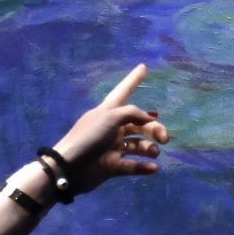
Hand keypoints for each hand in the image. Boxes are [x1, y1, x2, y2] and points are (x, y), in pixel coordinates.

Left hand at [50, 64, 169, 194]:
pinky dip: (143, 166)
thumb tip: (148, 118)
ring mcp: (112, 147)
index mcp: (109, 111)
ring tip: (154, 153)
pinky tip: (153, 167)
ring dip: (149, 148)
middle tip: (164, 138)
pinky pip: (133, 165)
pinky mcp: (112, 166)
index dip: (133, 79)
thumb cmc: (88, 137)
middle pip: (139, 124)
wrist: (69, 168)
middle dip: (154, 129)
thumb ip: (132, 113)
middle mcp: (112, 127)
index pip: (123, 91)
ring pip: (138, 145)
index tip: (143, 67)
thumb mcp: (110, 117)